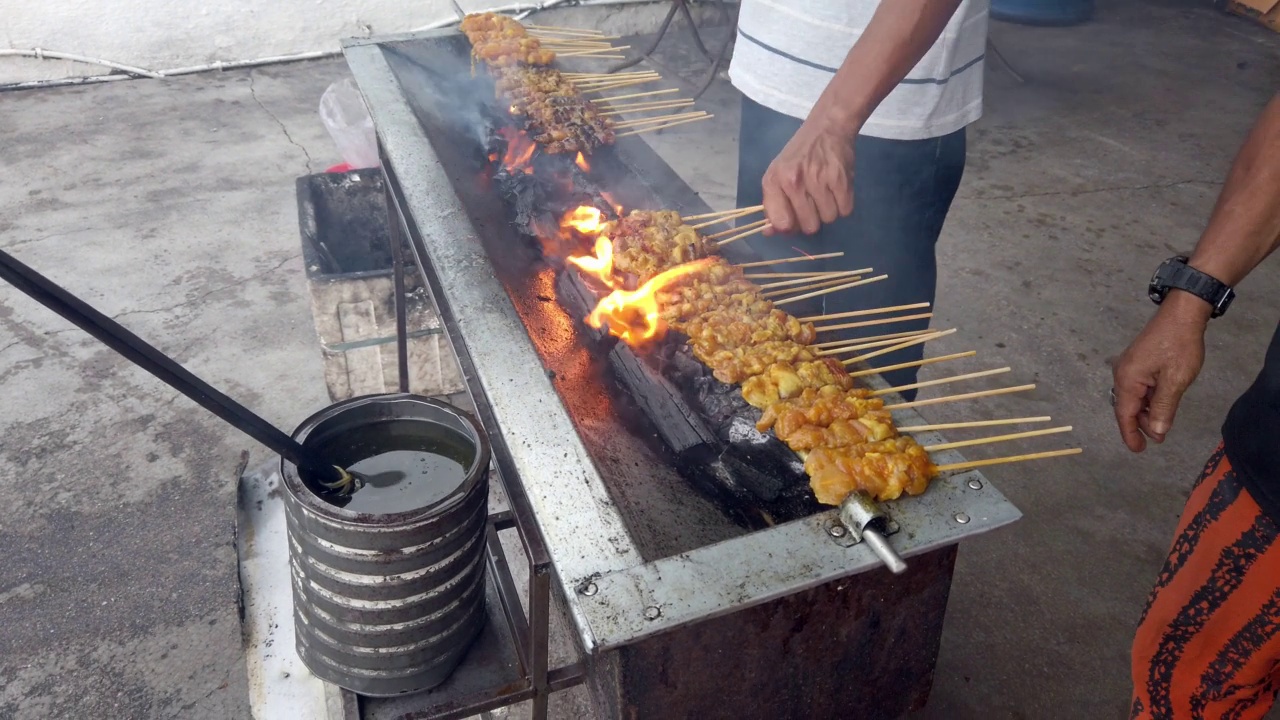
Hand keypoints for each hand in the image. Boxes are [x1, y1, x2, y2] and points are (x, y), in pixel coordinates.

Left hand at [761, 119, 855, 235]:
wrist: (827, 127)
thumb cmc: (799, 154)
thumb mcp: (777, 174)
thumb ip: (772, 204)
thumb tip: (769, 232)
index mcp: (774, 181)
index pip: (782, 224)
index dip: (790, 226)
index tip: (794, 218)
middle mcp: (794, 181)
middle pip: (809, 226)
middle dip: (813, 219)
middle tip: (813, 202)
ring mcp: (819, 180)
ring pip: (829, 219)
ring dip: (829, 210)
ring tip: (826, 191)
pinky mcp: (841, 179)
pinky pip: (845, 210)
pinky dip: (843, 204)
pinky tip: (837, 189)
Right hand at [1111, 293, 1209, 451]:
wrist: (1181, 314)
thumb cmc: (1178, 346)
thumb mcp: (1175, 381)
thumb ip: (1163, 408)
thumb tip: (1156, 431)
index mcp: (1127, 380)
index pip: (1125, 414)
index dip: (1130, 434)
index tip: (1138, 450)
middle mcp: (1122, 374)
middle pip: (1128, 407)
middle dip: (1141, 424)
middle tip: (1158, 439)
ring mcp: (1128, 367)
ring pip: (1134, 397)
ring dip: (1147, 412)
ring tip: (1162, 424)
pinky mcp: (1137, 361)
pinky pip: (1138, 387)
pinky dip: (1148, 399)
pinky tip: (1160, 403)